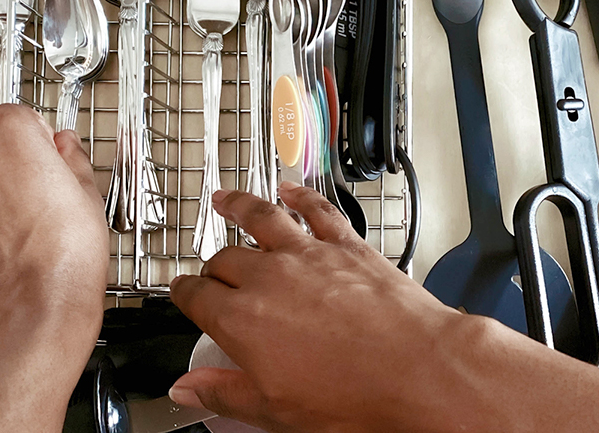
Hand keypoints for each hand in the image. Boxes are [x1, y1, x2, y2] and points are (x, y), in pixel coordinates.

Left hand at [0, 105, 106, 430]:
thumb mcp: (86, 191)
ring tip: (11, 224)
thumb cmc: (58, 254)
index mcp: (4, 126)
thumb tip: (63, 149)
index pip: (23, 119)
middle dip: (5, 164)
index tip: (50, 166)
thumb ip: (69, 156)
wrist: (26, 307)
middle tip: (33, 198)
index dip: (42, 146)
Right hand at [170, 184, 464, 430]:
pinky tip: (292, 189)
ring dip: (239, 205)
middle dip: (212, 265)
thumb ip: (226, 393)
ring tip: (226, 198)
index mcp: (243, 320)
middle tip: (211, 272)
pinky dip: (301, 194)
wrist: (417, 368)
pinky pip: (317, 209)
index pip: (197, 297)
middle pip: (226, 260)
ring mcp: (309, 255)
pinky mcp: (347, 244)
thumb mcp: (276, 410)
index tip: (182, 292)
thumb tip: (189, 390)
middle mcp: (270, 277)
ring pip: (263, 218)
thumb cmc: (355, 393)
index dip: (183, 294)